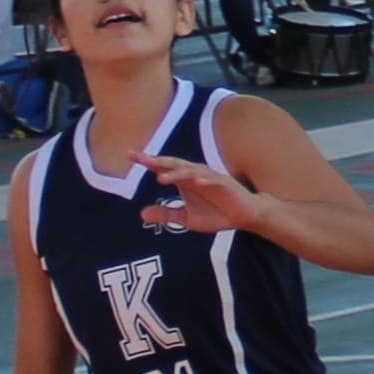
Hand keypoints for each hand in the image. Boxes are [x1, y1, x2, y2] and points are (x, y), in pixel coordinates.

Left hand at [136, 149, 268, 237]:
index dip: (148, 162)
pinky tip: (197, 181)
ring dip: (177, 173)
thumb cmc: (215, 213)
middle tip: (141, 159)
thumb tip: (141, 214)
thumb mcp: (186, 218)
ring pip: (192, 171)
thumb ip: (166, 214)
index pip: (164, 168)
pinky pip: (214, 180)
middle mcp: (196, 175)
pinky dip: (205, 180)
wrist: (243, 216)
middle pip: (175, 165)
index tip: (130, 156)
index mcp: (186, 180)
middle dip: (158, 161)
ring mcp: (211, 178)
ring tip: (162, 177)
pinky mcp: (226, 185)